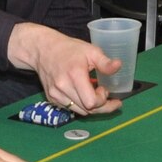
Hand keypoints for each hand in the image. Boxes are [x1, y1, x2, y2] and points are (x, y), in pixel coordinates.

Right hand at [8, 23, 122, 115]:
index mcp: (74, 75)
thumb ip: (105, 62)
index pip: (92, 102)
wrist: (43, 50)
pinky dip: (80, 105)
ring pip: (80, 111)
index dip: (102, 100)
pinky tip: (83, 95)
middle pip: (87, 110)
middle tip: (110, 100)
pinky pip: (70, 108)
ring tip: (96, 95)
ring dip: (91, 107)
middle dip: (102, 107)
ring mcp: (55, 94)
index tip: (104, 89)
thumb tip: (118, 66)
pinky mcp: (52, 98)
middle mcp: (63, 87)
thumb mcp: (90, 51)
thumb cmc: (69, 49)